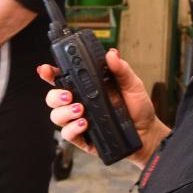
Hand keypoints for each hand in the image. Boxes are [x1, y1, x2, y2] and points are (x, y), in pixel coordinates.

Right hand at [39, 48, 169, 167]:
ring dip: (63, 112)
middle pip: (53, 98)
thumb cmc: (137, 108)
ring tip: (80, 110)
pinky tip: (84, 124)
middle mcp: (79, 103)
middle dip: (55, 95)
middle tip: (68, 95)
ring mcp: (78, 121)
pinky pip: (67, 135)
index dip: (50, 73)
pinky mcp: (82, 139)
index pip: (63, 78)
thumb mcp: (132, 84)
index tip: (46, 70)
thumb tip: (111, 54)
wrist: (146, 133)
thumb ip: (121, 69)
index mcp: (87, 87)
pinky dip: (72, 128)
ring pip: (56, 116)